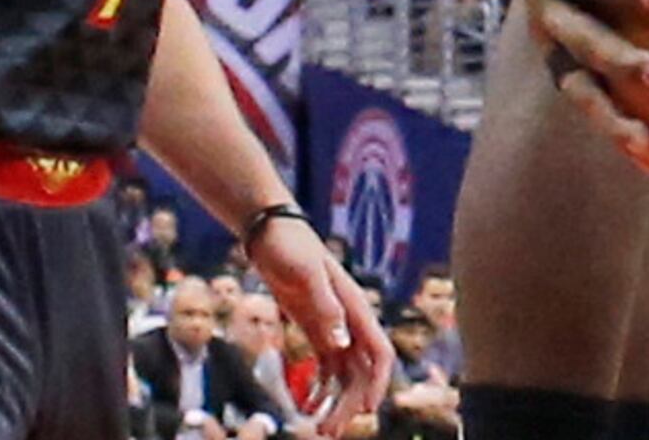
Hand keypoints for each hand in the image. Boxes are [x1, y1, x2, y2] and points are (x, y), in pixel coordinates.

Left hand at [251, 213, 391, 429]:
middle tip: (326, 432)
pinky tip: (308, 405)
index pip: (379, 353)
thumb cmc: (289, 245)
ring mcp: (332, 325)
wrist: (269, 229)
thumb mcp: (305, 275)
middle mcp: (349, 321)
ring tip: (317, 428)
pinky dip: (320, 388)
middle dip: (349, 404)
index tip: (364, 411)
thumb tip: (341, 342)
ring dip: (336, 401)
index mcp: (355, 308)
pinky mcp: (314, 327)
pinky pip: (325, 366)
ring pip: (344, 374)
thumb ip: (325, 307)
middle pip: (361, 372)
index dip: (377, 384)